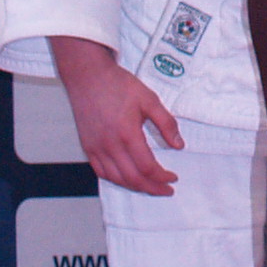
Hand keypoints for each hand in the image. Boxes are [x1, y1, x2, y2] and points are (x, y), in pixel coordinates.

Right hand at [51, 35, 182, 193]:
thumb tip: (178, 144)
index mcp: (127, 134)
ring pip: (117, 179)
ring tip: (149, 186)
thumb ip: (166, 123)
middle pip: (133, 179)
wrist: (88, 77)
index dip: (162, 177)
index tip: (172, 178)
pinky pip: (101, 172)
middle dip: (152, 188)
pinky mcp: (88, 147)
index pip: (147, 167)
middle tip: (165, 190)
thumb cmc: (117, 85)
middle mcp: (110, 145)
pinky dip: (116, 180)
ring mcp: (96, 148)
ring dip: (135, 187)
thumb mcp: (149, 100)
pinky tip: (127, 178)